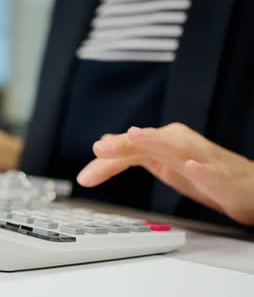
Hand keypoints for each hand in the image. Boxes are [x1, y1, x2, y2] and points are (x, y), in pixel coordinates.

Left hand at [77, 123, 253, 225]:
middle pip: (146, 143)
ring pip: (176, 147)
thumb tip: (104, 143)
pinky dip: (201, 168)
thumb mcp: (160, 165)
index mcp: (163, 144)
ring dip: (155, 141)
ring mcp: (200, 157)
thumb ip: (132, 155)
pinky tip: (192, 167)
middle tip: (100, 147)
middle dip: (123, 144)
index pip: (128, 150)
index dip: (105, 163)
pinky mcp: (221, 174)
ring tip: (135, 137)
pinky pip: (210, 170)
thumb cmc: (203, 172)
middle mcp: (179, 144)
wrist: (247, 186)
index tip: (84, 177)